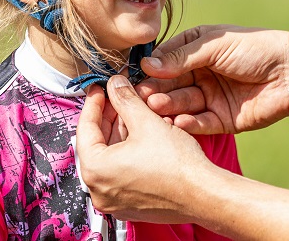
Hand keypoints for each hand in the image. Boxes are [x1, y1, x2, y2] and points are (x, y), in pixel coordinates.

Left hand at [76, 77, 216, 222]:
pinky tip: (143, 136)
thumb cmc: (177, 165)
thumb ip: (125, 99)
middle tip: (119, 98)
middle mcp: (99, 190)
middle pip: (97, 144)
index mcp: (95, 170)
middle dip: (110, 118)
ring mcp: (115, 201)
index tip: (100, 89)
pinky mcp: (131, 205)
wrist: (203, 195)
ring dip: (121, 134)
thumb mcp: (146, 122)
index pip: (85, 128)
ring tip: (135, 114)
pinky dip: (128, 153)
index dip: (94, 104)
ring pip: (111, 158)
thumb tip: (115, 85)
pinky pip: (122, 173)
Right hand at [134, 25, 288, 134]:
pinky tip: (179, 122)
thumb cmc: (256, 49)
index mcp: (197, 51)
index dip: (152, 70)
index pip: (166, 61)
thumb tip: (147, 65)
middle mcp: (200, 74)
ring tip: (158, 108)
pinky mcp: (222, 120)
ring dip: (170, 107)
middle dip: (158, 91)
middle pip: (171, 86)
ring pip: (183, 105)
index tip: (135, 78)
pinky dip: (189, 124)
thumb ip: (181, 57)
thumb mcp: (215, 45)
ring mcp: (210, 98)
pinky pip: (200, 124)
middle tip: (143, 98)